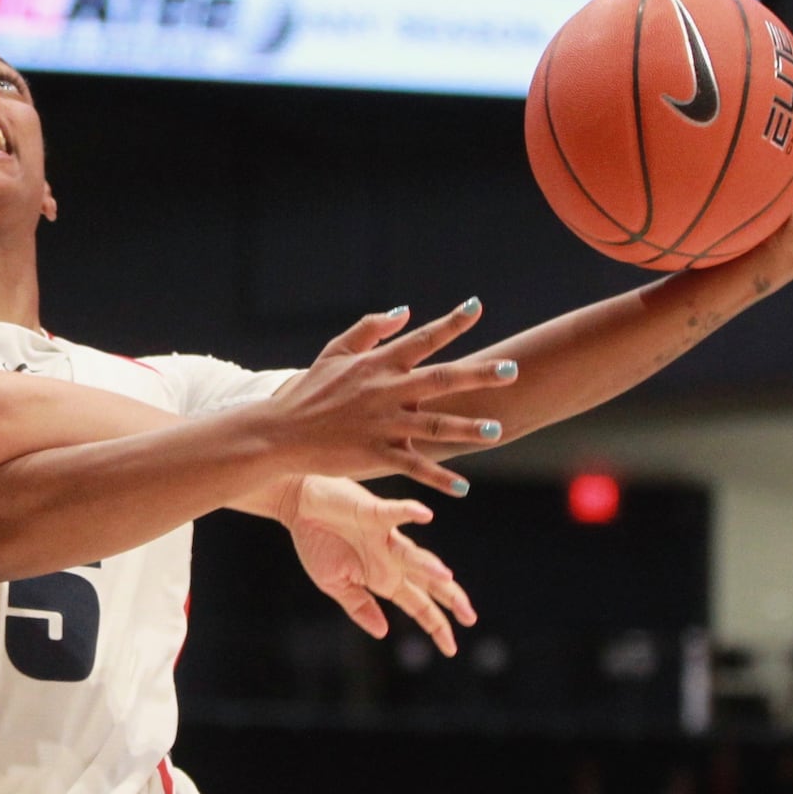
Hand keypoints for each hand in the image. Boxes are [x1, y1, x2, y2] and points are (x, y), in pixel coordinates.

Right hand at [269, 300, 517, 490]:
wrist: (281, 432)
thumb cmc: (309, 391)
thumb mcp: (334, 351)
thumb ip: (370, 329)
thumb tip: (405, 311)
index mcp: (378, 364)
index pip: (422, 339)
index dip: (451, 322)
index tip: (477, 306)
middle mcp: (386, 391)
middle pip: (441, 380)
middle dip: (478, 374)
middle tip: (511, 369)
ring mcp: (382, 424)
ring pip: (434, 426)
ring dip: (468, 429)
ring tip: (498, 430)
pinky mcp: (375, 454)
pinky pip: (413, 467)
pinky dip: (438, 478)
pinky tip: (462, 487)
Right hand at [280, 475, 475, 653]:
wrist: (298, 504)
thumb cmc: (316, 541)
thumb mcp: (333, 584)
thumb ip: (358, 607)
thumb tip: (383, 632)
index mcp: (382, 578)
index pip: (418, 604)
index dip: (435, 625)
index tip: (451, 649)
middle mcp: (390, 558)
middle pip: (427, 580)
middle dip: (449, 597)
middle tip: (470, 617)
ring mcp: (383, 536)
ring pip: (411, 552)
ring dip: (427, 564)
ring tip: (445, 576)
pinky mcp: (371, 512)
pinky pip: (393, 512)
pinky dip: (408, 512)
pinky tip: (425, 515)